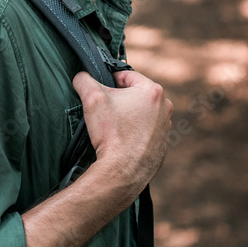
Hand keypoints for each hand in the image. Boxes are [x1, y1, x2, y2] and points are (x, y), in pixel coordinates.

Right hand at [72, 69, 172, 194]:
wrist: (123, 171)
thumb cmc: (111, 133)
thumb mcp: (91, 99)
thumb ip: (84, 80)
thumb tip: (81, 76)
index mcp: (152, 91)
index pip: (126, 75)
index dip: (108, 81)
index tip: (100, 93)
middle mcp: (164, 107)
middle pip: (134, 94)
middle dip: (119, 99)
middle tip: (105, 111)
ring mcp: (166, 126)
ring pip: (141, 112)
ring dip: (128, 115)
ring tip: (113, 127)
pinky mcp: (163, 143)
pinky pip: (145, 130)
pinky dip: (134, 132)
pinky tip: (122, 139)